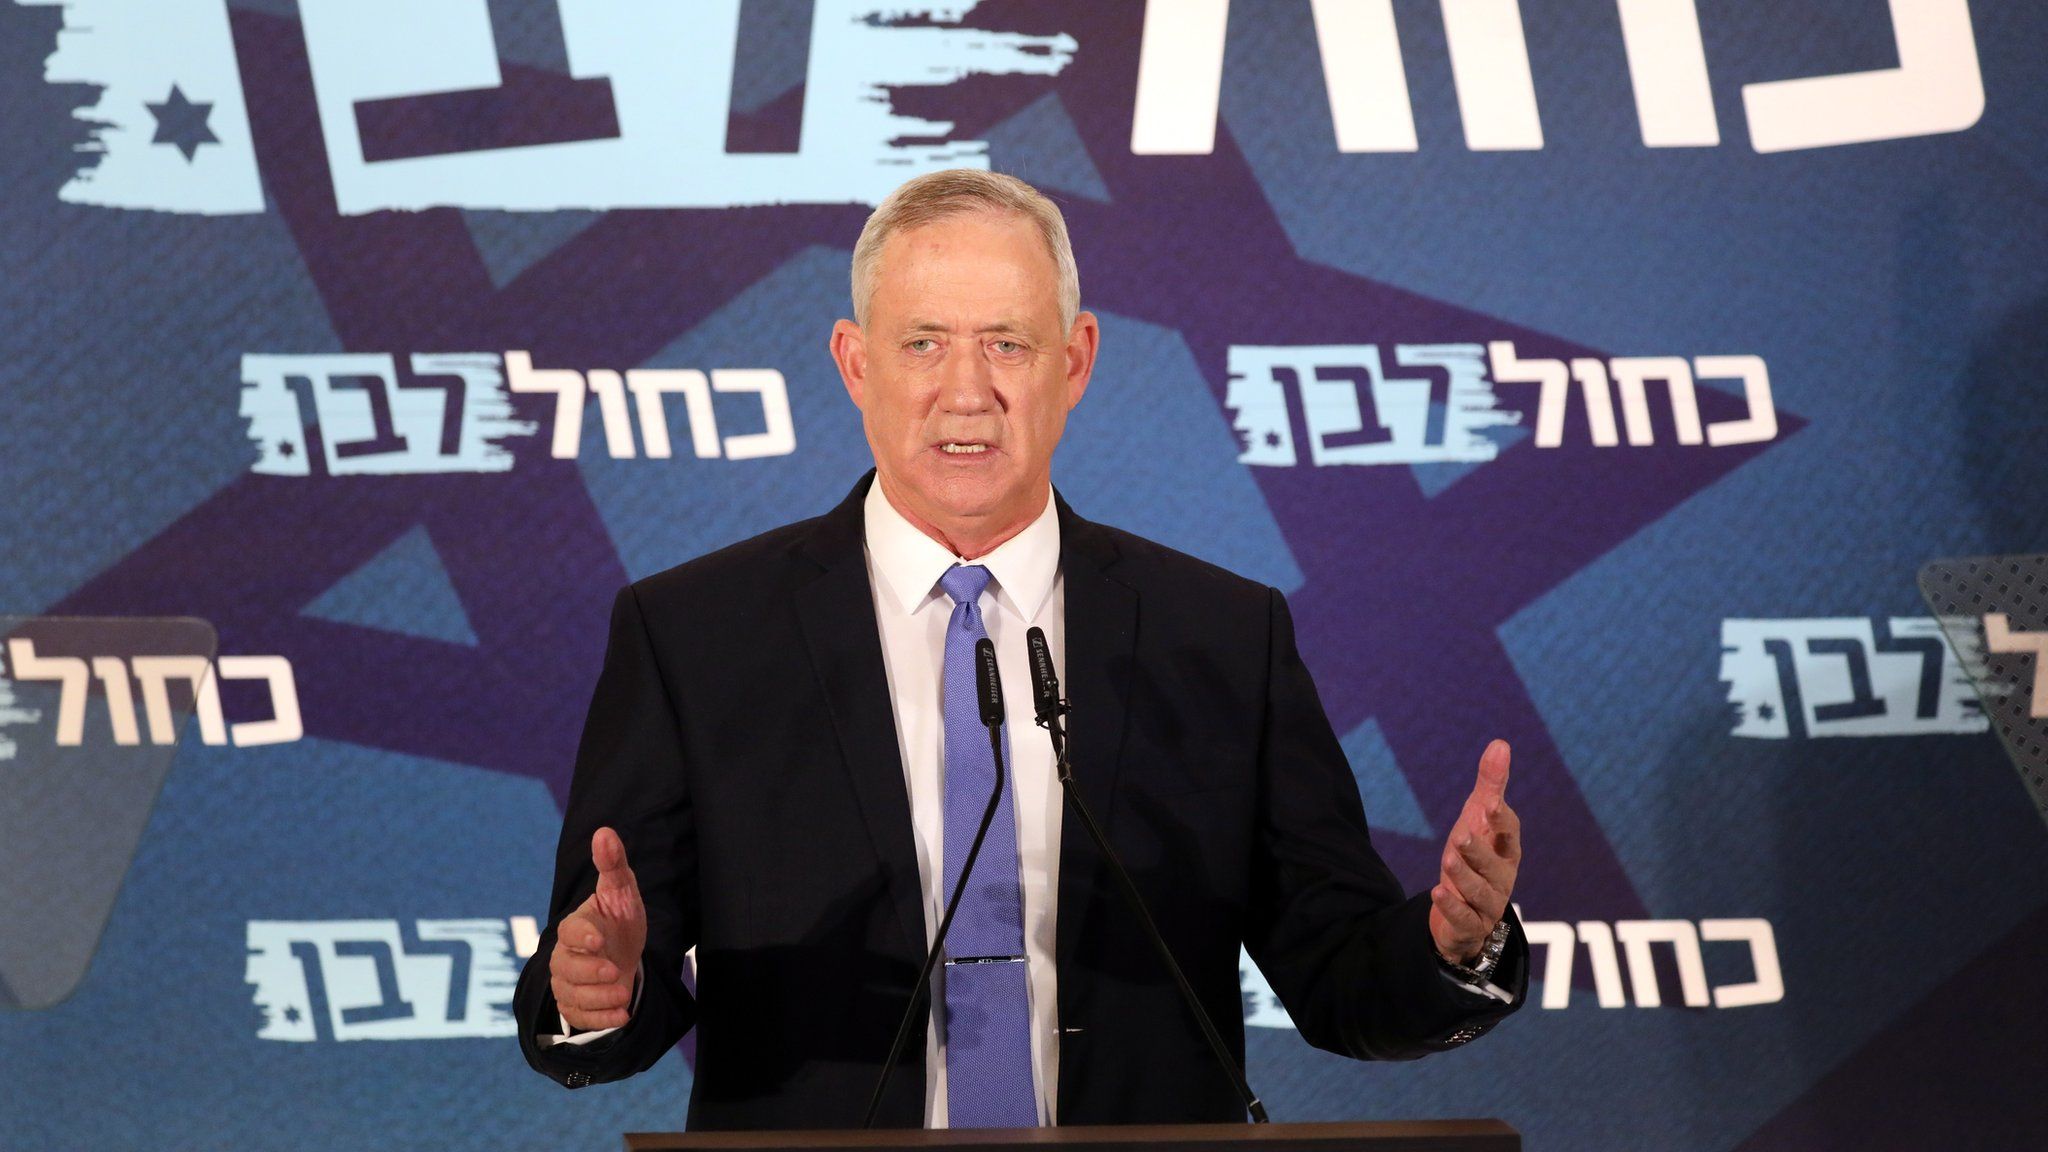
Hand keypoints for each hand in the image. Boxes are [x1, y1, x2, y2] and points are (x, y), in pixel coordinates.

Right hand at [549, 826, 646, 1030]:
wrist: (624, 954)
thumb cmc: (620, 920)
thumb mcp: (623, 892)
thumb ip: (613, 865)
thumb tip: (605, 831)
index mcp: (575, 927)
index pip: (569, 931)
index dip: (581, 937)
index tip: (598, 940)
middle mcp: (565, 956)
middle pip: (566, 968)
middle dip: (590, 973)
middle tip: (615, 971)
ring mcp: (567, 983)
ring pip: (572, 995)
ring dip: (599, 997)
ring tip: (623, 994)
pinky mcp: (575, 1006)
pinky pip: (580, 1017)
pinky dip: (601, 1019)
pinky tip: (623, 1015)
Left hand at [1429, 739, 1521, 965]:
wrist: (1461, 907)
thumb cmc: (1474, 854)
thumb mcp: (1478, 819)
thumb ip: (1491, 785)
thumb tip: (1500, 743)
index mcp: (1506, 851)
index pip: (1510, 835)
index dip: (1502, 820)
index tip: (1492, 804)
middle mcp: (1502, 878)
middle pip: (1495, 866)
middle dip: (1479, 851)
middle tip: (1461, 834)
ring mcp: (1487, 904)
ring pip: (1480, 892)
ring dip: (1464, 876)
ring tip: (1447, 859)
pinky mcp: (1470, 925)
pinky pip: (1464, 918)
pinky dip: (1452, 906)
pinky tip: (1438, 891)